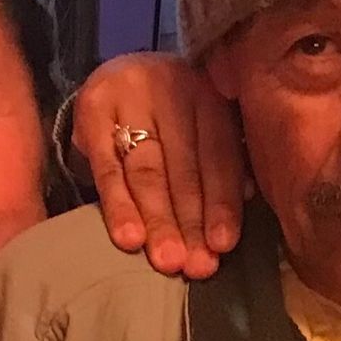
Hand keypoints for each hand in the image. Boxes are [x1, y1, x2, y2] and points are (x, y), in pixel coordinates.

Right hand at [72, 52, 249, 278]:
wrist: (117, 74)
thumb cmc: (173, 113)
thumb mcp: (203, 124)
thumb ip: (225, 159)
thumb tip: (248, 199)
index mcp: (210, 94)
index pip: (220, 155)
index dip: (222, 202)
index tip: (223, 246)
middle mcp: (174, 87)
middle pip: (184, 166)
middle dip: (190, 221)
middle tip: (196, 266)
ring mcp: (130, 95)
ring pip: (148, 169)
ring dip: (158, 219)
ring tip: (166, 260)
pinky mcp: (93, 108)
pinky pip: (107, 167)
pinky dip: (119, 205)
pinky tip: (129, 238)